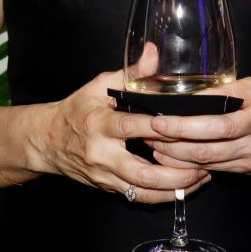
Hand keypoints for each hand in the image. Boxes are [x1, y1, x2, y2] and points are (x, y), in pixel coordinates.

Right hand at [35, 69, 208, 203]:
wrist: (46, 141)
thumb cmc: (76, 110)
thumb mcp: (97, 86)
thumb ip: (130, 74)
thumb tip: (153, 54)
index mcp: (99, 124)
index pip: (131, 127)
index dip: (158, 128)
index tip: (183, 125)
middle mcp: (102, 154)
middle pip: (141, 172)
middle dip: (176, 172)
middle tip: (204, 164)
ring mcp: (105, 175)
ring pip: (144, 191)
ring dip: (176, 188)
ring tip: (201, 177)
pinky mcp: (108, 188)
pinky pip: (139, 198)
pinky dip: (164, 196)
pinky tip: (184, 187)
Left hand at [146, 77, 250, 173]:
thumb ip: (225, 92)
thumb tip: (188, 96)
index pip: (217, 117)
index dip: (186, 122)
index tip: (161, 116)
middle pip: (209, 143)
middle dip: (175, 140)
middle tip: (150, 133)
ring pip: (208, 161)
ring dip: (177, 156)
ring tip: (154, 146)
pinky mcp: (248, 170)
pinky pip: (215, 169)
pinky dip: (191, 165)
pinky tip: (173, 158)